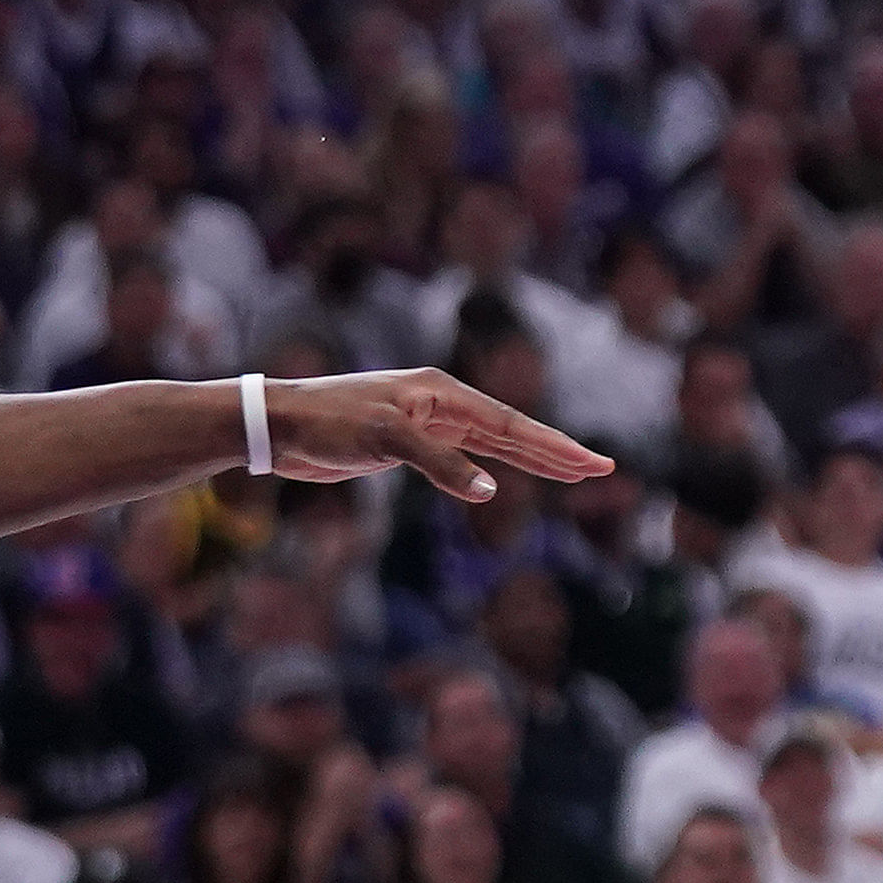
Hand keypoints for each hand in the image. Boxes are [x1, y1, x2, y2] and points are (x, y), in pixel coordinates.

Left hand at [259, 368, 613, 505]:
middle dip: (556, 452)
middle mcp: (440, 403)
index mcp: (442, 392)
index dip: (556, 447)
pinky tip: (505, 480)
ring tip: (571, 472)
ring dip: (530, 460)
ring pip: (491, 445)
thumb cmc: (327, 423)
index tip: (595, 464)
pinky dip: (490, 469)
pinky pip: (464, 457)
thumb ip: (440, 463)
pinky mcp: (407, 445)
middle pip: (512, 432)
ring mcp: (425, 423)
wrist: (280, 425)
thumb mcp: (385, 439)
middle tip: (602, 468)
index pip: (512, 424)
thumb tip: (490, 491)